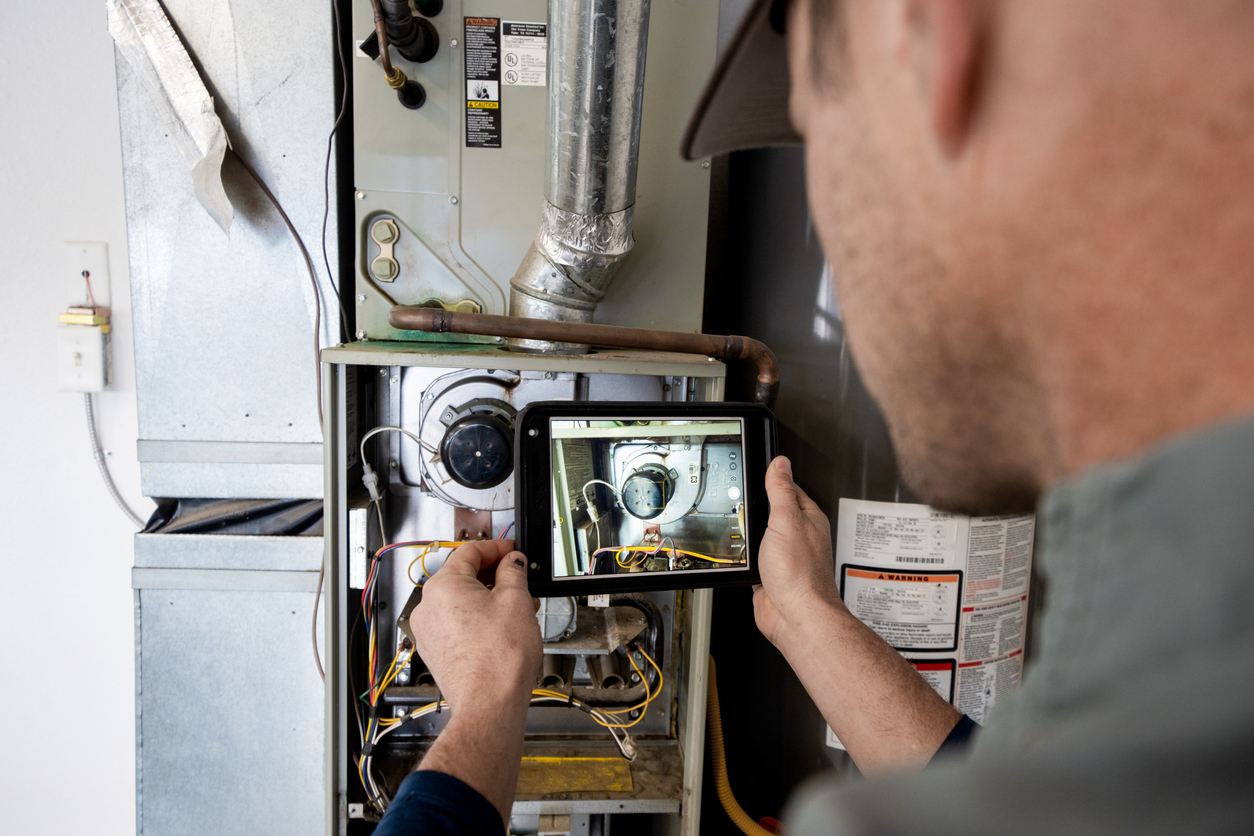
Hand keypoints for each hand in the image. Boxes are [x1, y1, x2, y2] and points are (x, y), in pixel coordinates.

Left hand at [408, 540, 541, 821]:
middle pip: (463, 578)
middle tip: (520, 579)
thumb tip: (512, 562)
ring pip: (461, 603)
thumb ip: (513, 572)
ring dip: (489, 599)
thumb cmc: (499, 659)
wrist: (489, 705)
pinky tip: (503, 628)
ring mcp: (429, 632)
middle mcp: (428, 607)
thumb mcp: (516, 601)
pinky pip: (457, 625)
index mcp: (443, 586)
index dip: (496, 548)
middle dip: (495, 577)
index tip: (512, 550)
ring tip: (519, 608)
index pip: (470, 552)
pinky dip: (478, 620)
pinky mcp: (436, 653)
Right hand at [753, 456, 844, 647]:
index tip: (758, 471)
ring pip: (762, 536)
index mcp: (808, 518)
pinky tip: (738, 553)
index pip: (789, 488)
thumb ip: (781, 491)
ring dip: (748, 534)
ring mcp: (784, 556)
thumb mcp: (786, 521)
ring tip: (738, 526)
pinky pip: (753, 558)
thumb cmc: (800, 574)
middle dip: (756, 508)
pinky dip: (744, 556)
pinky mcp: (770, 574)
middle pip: (773, 512)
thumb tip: (780, 464)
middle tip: (742, 501)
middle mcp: (798, 536)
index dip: (772, 479)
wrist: (795, 616)